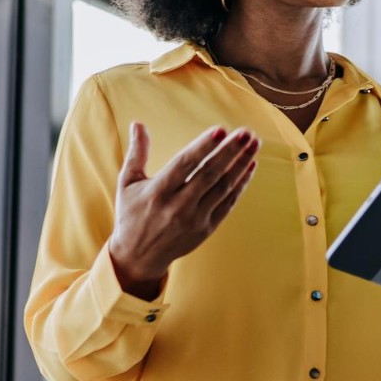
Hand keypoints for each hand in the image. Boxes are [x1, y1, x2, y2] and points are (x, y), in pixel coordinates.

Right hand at [108, 122, 258, 298]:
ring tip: (254, 143)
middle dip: (230, 151)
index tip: (221, 130)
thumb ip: (137, 153)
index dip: (204, 146)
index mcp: (158, 192)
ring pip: (224, 187)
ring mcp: (195, 219)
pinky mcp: (207, 229)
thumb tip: (138, 123)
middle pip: (210, 174)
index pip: (185, 165)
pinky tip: (250, 165)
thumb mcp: (127, 183)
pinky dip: (241, 183)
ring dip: (241, 164)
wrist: (138, 256)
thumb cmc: (132, 214)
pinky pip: (228, 202)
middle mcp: (178, 206)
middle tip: (246, 132)